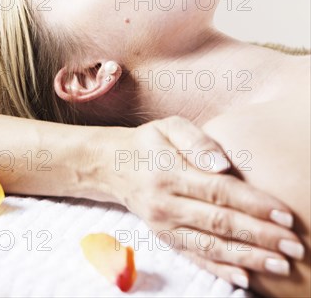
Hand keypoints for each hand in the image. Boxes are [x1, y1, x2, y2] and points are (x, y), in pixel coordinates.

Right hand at [102, 116, 301, 289]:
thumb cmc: (150, 142)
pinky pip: (194, 257)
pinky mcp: (165, 238)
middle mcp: (167, 203)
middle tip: (295, 247)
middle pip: (221, 223)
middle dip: (261, 236)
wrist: (113, 165)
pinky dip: (220, 270)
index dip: (254, 205)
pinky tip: (244, 278)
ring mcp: (164, 225)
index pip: (220, 191)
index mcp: (170, 172)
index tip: (285, 215)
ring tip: (280, 265)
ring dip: (248, 258)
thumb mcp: (169, 127)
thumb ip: (196, 141)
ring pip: (211, 246)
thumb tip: (223, 165)